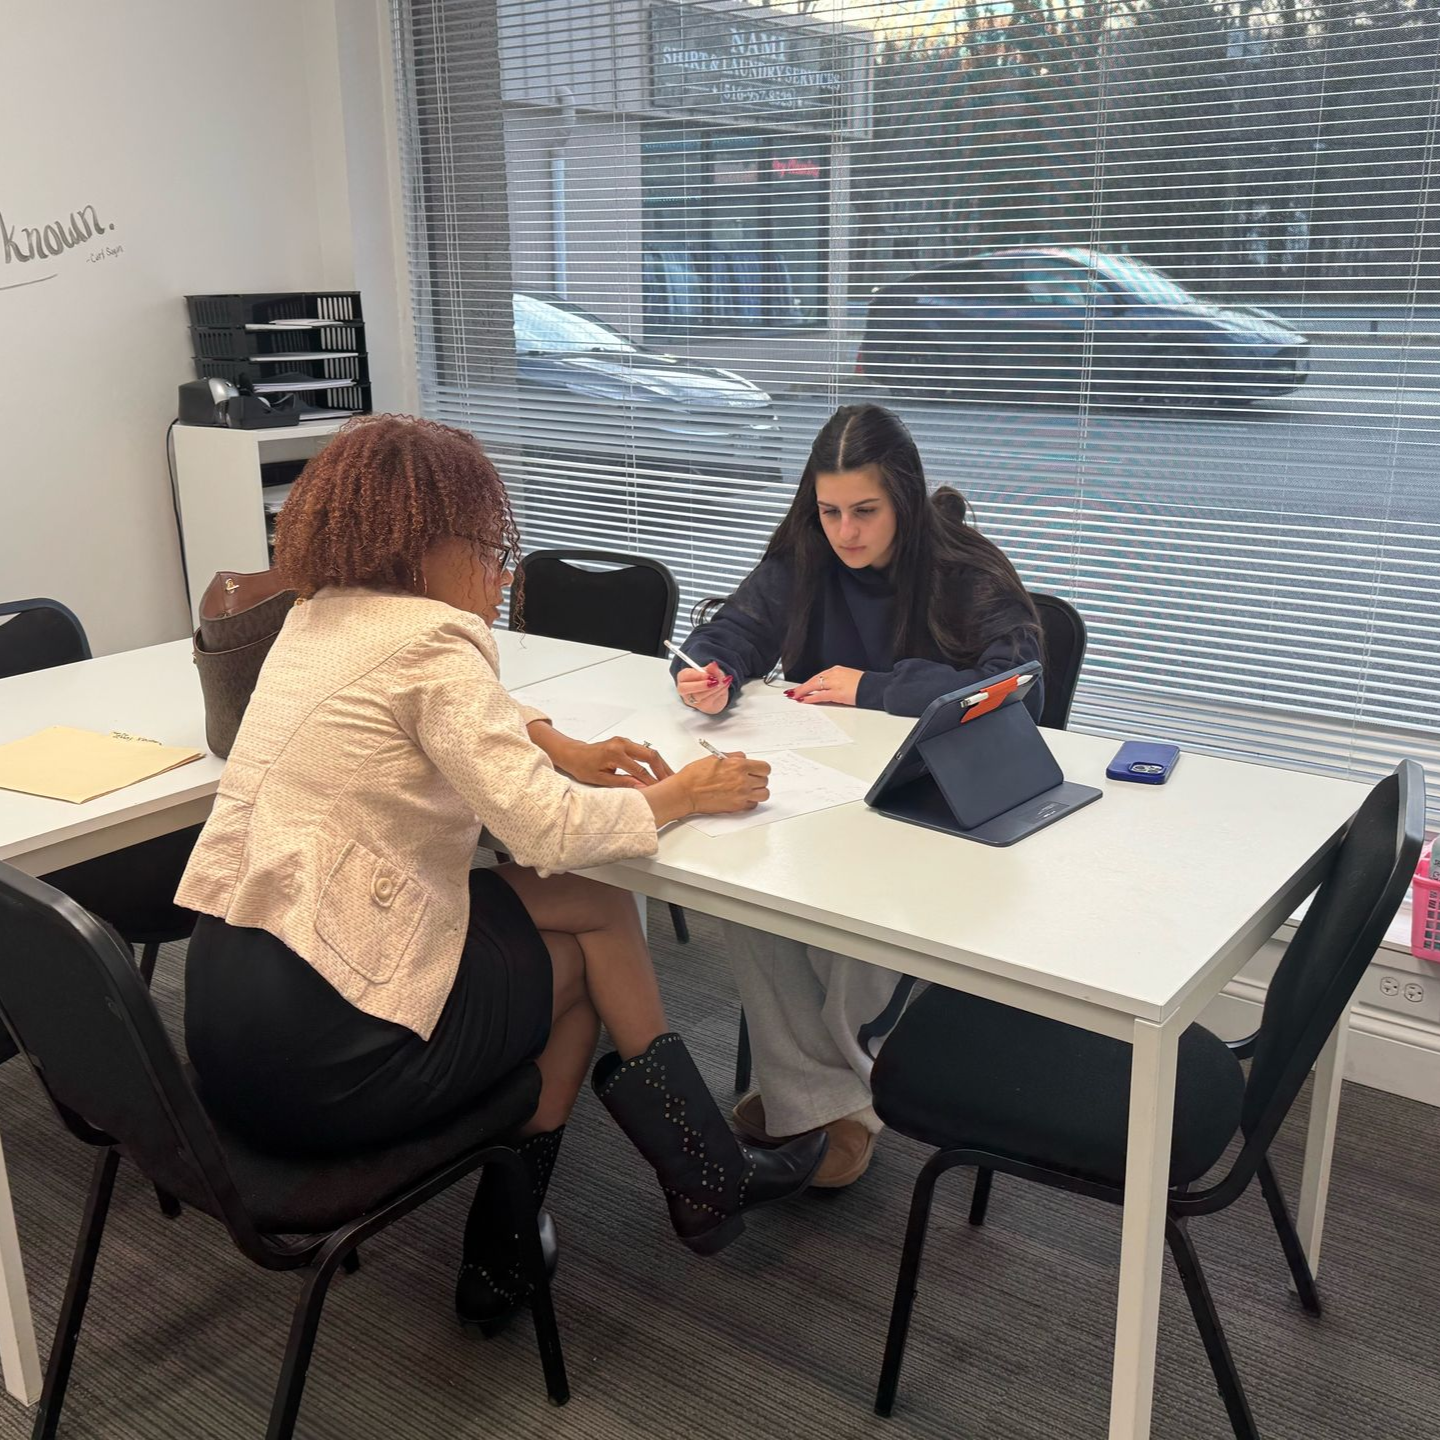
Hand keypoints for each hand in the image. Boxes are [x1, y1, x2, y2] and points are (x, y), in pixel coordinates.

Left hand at [558, 735, 672, 788]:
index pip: (639, 770)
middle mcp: (622, 744)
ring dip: (660, 764)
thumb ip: (622, 782)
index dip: (651, 781)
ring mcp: (624, 741)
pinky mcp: (625, 742)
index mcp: (615, 753)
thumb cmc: (583, 767)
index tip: (660, 790)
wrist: (574, 754)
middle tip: (671, 781)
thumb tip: (641, 788)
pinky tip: (658, 770)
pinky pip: (643, 750)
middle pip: (650, 755)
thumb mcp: (601, 779)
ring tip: (668, 777)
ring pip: (649, 751)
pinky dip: (653, 760)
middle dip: (662, 769)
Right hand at [675, 663, 731, 714]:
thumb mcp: (712, 671)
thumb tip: (713, 664)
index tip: (709, 674)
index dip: (696, 675)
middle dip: (700, 685)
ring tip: (723, 682)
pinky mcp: (702, 707)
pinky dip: (719, 691)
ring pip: (698, 696)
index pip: (684, 676)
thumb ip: (712, 669)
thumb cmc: (710, 680)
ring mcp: (692, 700)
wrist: (718, 694)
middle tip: (714, 681)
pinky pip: (709, 700)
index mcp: (683, 678)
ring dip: (714, 688)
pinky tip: (724, 686)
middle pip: (684, 689)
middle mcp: (685, 690)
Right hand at [679, 752, 770, 813]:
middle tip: (750, 779)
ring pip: (764, 794)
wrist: (686, 792)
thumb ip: (734, 757)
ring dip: (758, 791)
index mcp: (739, 766)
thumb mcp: (716, 757)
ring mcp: (741, 795)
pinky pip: (754, 804)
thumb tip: (743, 758)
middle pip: (765, 780)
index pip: (765, 768)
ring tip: (750, 789)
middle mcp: (743, 781)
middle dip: (758, 779)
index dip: (762, 769)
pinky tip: (742, 797)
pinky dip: (750, 801)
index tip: (758, 770)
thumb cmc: (695, 775)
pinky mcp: (737, 806)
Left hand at [787, 666, 862, 706]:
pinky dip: (811, 698)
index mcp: (837, 670)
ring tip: (795, 696)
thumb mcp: (849, 679)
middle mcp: (835, 674)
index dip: (808, 682)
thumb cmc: (864, 685)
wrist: (874, 687)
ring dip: (802, 692)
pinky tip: (804, 700)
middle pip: (813, 680)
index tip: (801, 686)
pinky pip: (820, 695)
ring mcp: (835, 683)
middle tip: (792, 692)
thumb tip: (827, 690)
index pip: (818, 676)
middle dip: (801, 687)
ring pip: (814, 686)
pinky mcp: (838, 693)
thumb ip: (837, 682)